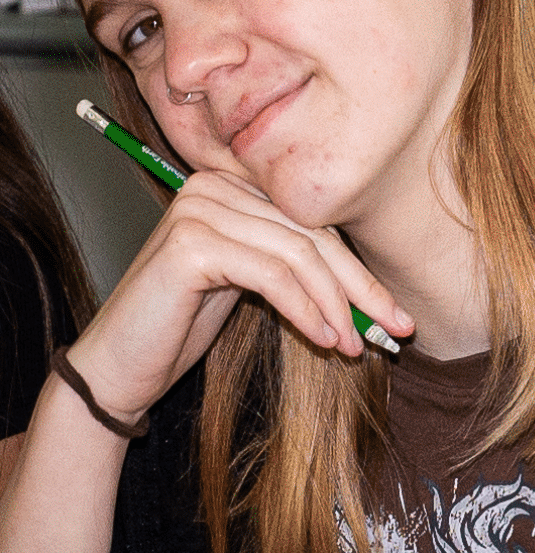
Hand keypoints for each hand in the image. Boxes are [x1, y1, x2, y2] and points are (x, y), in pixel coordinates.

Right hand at [68, 167, 410, 421]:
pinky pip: (272, 275)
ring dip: (336, 306)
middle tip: (397, 329)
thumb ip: (296, 270)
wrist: (118, 366)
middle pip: (312, 235)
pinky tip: (324, 339)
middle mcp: (213, 186)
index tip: (396, 315)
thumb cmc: (181, 327)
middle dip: (361, 288)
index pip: (314, 224)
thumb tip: (373, 294)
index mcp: (231, 187)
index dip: (360, 271)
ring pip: (298, 255)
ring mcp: (198, 210)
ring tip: (355, 346)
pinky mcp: (190, 244)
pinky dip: (306, 310)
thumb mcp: (250, 287)